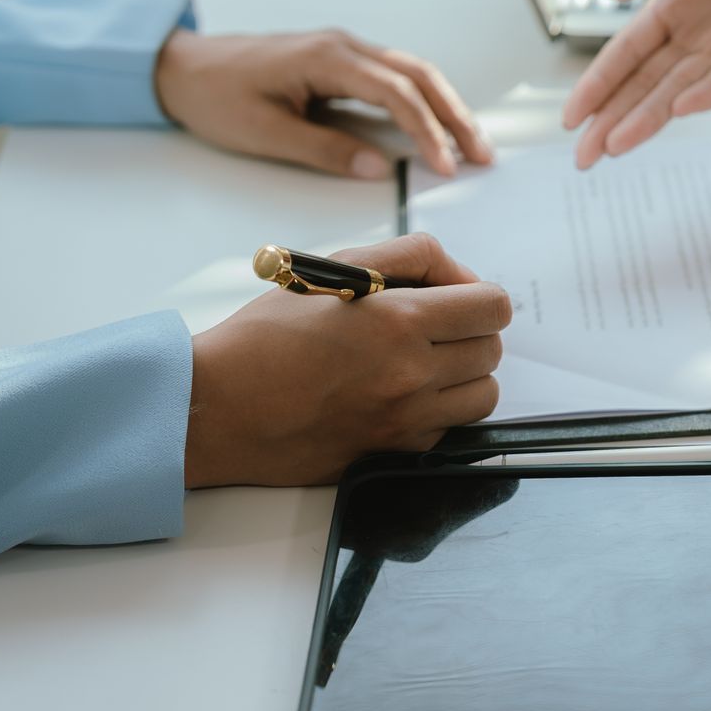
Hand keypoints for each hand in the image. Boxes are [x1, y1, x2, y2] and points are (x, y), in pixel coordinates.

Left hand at [154, 28, 491, 177]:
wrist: (181, 66)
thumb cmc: (216, 98)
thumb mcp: (266, 133)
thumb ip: (325, 150)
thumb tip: (379, 168)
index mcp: (327, 58)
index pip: (396, 94)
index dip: (427, 131)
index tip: (448, 166)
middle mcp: (344, 46)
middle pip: (419, 75)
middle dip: (455, 115)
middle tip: (482, 155)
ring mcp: (344, 49)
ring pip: (413, 72)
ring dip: (446, 106)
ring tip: (471, 144)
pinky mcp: (340, 60)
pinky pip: (396, 76)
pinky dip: (424, 100)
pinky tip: (437, 124)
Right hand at [184, 234, 508, 486]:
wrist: (217, 408)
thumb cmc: (266, 336)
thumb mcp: (335, 269)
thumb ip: (408, 258)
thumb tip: (460, 276)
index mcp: (399, 320)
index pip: (493, 306)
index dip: (480, 297)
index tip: (457, 298)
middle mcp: (411, 373)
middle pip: (492, 349)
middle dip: (472, 333)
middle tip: (435, 327)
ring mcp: (407, 419)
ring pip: (484, 394)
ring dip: (465, 375)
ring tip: (425, 363)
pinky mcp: (395, 452)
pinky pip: (452, 429)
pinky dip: (440, 411)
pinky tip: (402, 395)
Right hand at [561, 0, 710, 167]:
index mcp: (671, 4)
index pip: (624, 54)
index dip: (597, 85)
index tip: (572, 117)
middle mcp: (694, 34)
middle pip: (643, 84)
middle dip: (611, 120)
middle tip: (583, 157)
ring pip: (677, 92)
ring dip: (647, 119)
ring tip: (616, 147)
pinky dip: (704, 95)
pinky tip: (680, 110)